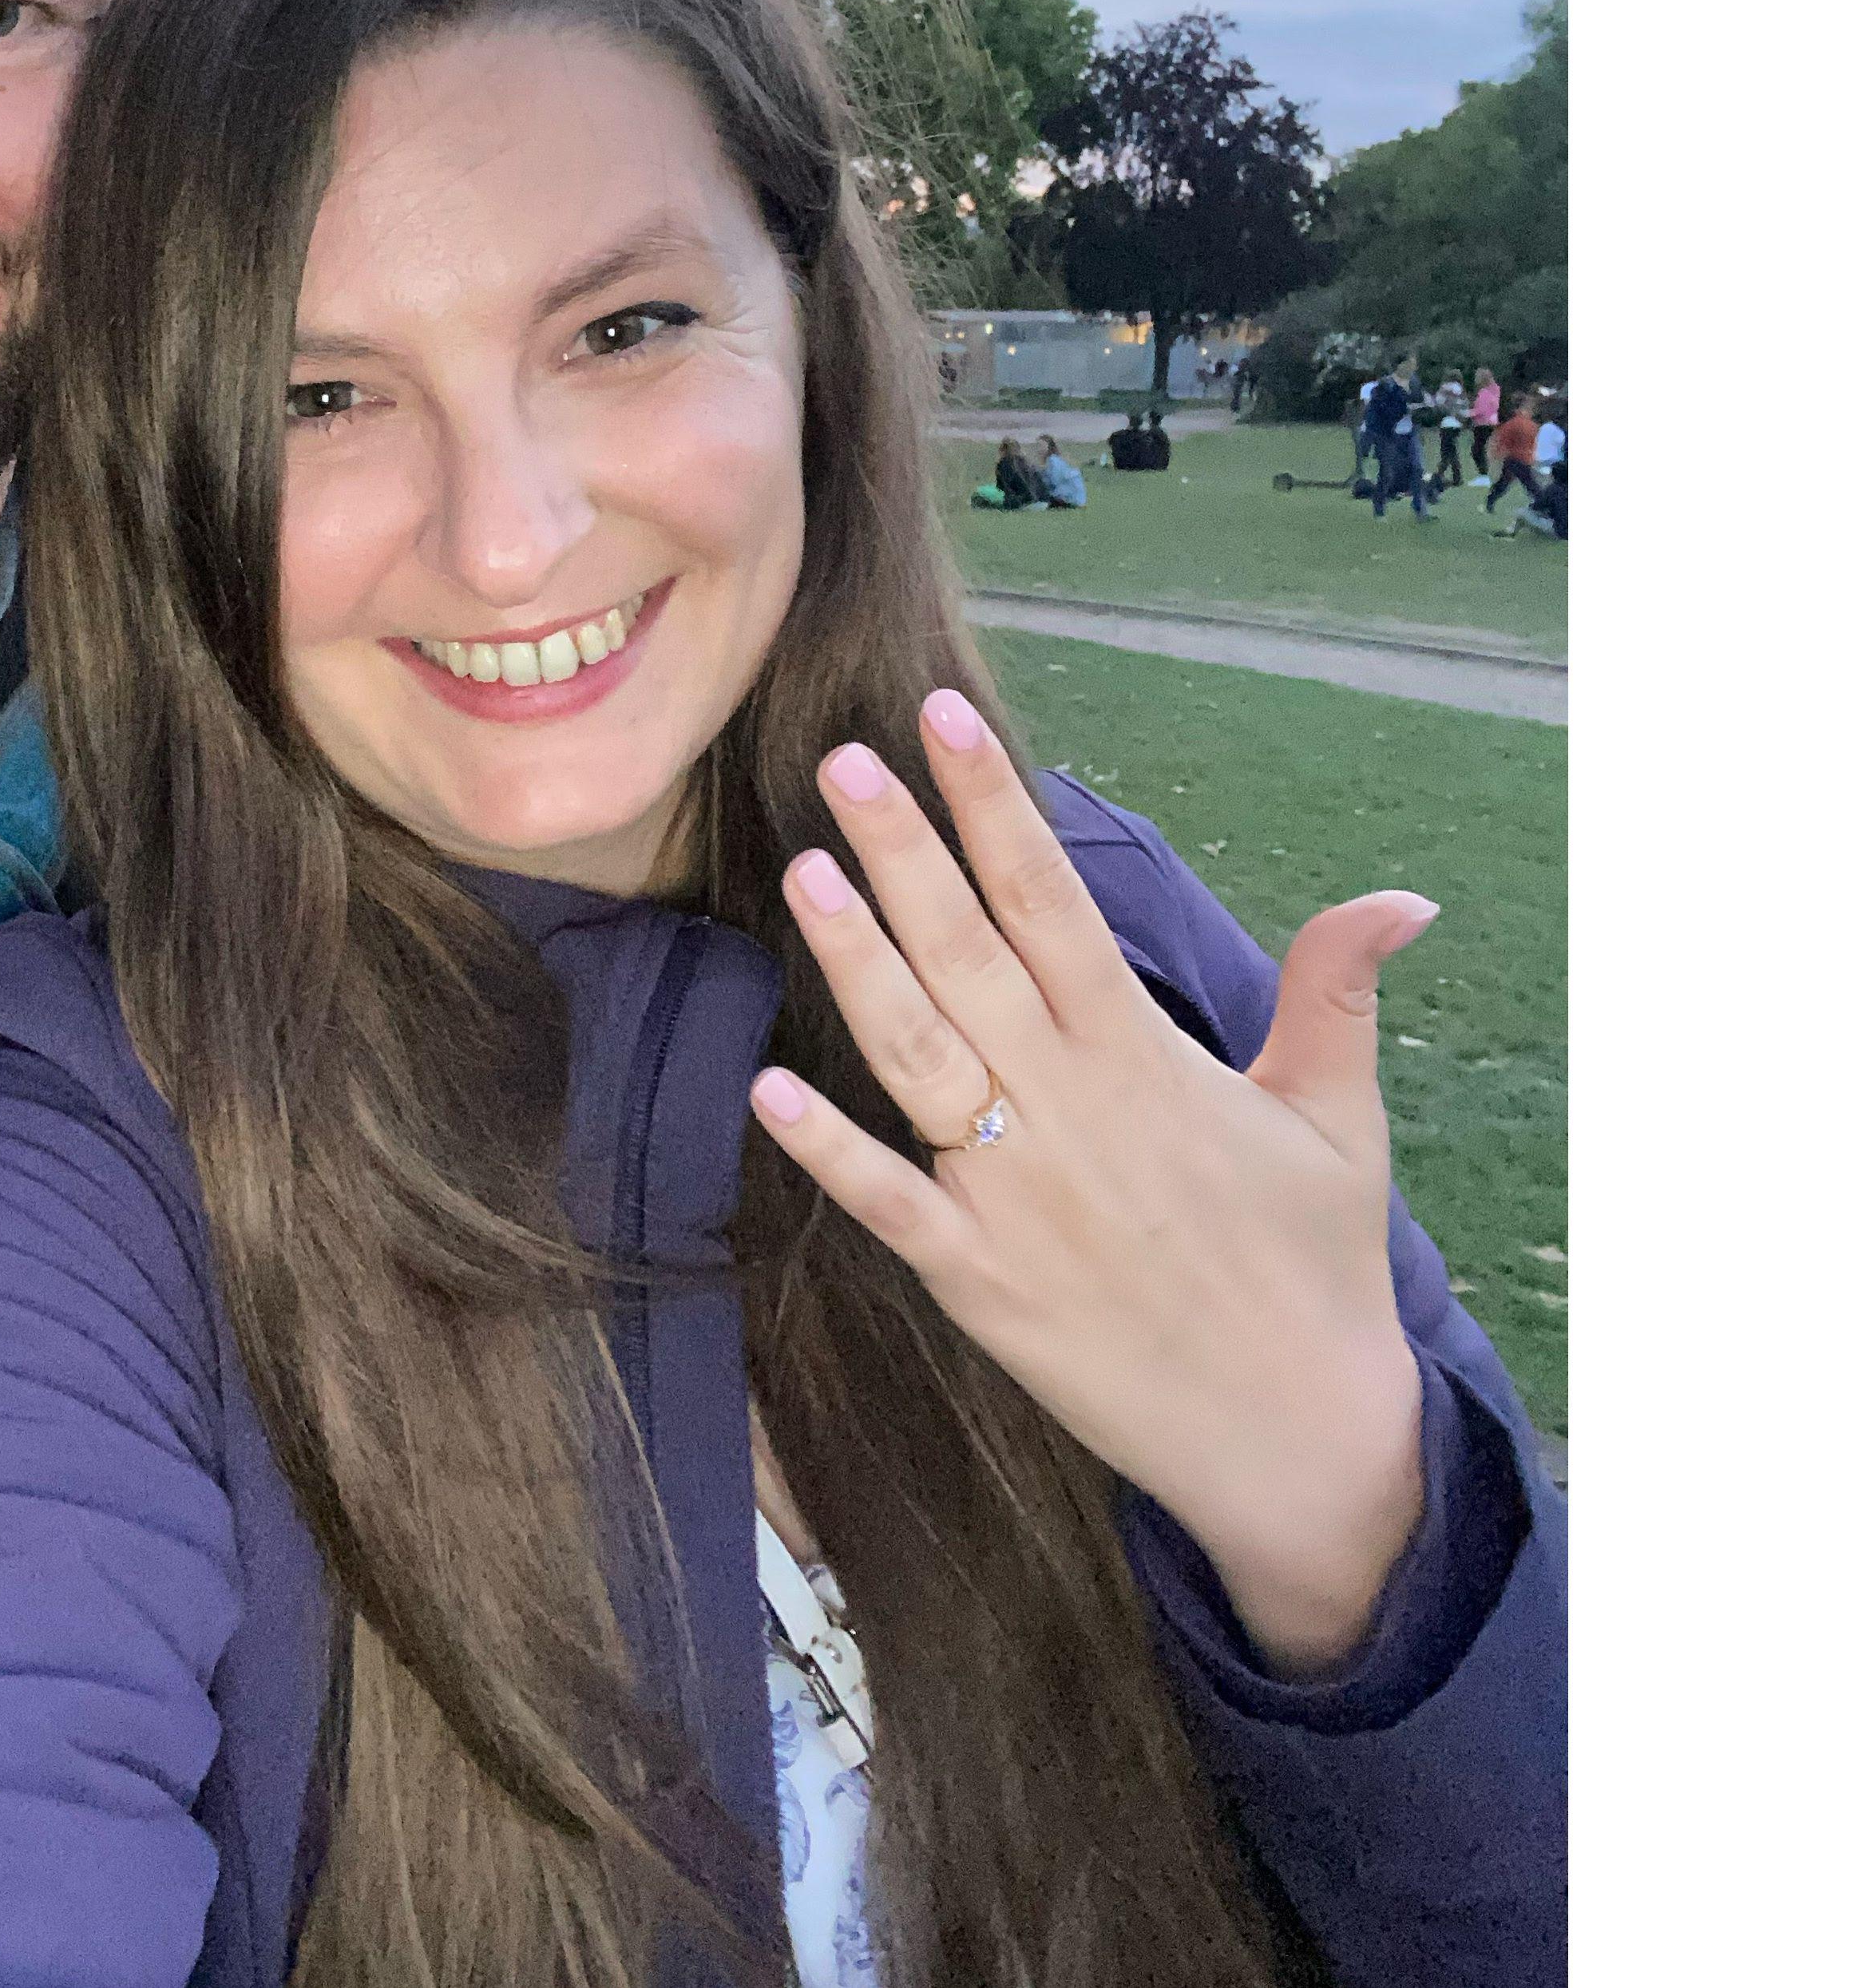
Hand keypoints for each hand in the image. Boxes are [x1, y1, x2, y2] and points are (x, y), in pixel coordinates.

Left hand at [749, 687, 1434, 1676]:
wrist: (1304, 1442)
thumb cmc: (1316, 1271)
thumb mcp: (1338, 1121)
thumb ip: (1338, 996)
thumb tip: (1401, 898)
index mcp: (1144, 1058)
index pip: (1053, 901)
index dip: (994, 806)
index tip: (942, 723)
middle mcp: (1071, 1109)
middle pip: (969, 954)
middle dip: (903, 852)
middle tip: (839, 762)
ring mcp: (1017, 1195)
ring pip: (917, 1054)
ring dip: (856, 962)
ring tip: (804, 873)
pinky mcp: (981, 1281)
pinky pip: (889, 1204)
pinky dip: (828, 1151)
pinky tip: (765, 1085)